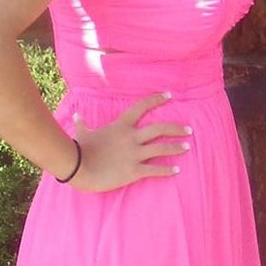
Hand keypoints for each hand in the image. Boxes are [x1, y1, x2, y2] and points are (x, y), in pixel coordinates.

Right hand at [68, 92, 191, 191]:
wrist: (78, 167)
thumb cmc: (80, 149)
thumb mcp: (82, 133)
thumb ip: (82, 123)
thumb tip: (76, 116)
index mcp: (121, 125)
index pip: (142, 107)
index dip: (156, 100)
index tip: (169, 95)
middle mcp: (131, 137)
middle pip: (160, 128)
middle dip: (176, 128)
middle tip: (189, 130)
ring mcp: (134, 154)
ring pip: (161, 148)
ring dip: (175, 147)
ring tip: (186, 147)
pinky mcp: (134, 171)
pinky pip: (155, 170)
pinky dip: (167, 170)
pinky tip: (177, 170)